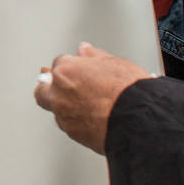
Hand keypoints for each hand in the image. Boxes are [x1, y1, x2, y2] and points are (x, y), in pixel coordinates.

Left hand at [34, 42, 151, 153]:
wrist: (140, 121)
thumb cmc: (129, 92)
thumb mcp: (114, 63)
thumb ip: (94, 56)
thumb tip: (85, 50)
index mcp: (66, 71)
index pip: (59, 64)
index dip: (71, 67)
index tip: (79, 71)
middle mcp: (59, 94)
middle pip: (43, 89)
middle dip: (50, 88)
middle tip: (68, 89)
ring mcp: (64, 115)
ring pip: (56, 110)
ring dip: (66, 107)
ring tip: (88, 107)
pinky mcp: (73, 134)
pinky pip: (70, 126)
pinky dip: (78, 122)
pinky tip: (94, 120)